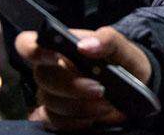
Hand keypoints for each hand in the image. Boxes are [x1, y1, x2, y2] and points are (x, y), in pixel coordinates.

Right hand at [14, 26, 151, 130]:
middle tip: (99, 89)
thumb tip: (84, 45)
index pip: (28, 43)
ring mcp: (52, 95)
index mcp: (59, 47)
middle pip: (42, 77)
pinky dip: (75, 122)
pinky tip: (92, 119)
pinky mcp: (57, 117)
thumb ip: (107, 39)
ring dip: (79, 106)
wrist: (136, 89)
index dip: (32, 49)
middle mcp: (51, 70)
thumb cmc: (123, 62)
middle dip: (71, 85)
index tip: (55, 56)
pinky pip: (55, 123)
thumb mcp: (122, 47)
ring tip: (105, 105)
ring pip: (50, 103)